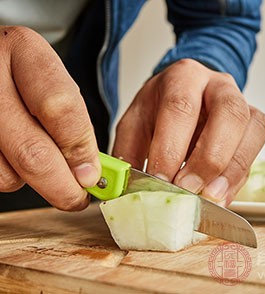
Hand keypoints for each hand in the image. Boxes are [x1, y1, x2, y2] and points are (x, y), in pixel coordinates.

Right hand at [0, 26, 99, 209]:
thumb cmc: (22, 73)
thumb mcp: (50, 80)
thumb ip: (71, 120)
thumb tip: (88, 173)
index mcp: (25, 51)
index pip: (60, 109)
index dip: (79, 150)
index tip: (92, 176)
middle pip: (31, 151)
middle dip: (62, 186)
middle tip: (76, 197)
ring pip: (6, 173)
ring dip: (30, 179)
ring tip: (37, 156)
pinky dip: (9, 175)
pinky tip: (13, 154)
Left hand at [113, 59, 264, 205]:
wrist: (186, 95)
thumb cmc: (160, 109)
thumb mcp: (135, 123)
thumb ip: (128, 153)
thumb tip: (127, 190)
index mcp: (183, 76)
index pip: (180, 107)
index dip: (171, 147)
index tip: (160, 180)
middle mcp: (219, 85)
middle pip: (228, 113)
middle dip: (208, 157)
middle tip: (188, 189)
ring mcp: (243, 102)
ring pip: (253, 129)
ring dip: (232, 169)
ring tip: (210, 196)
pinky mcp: (254, 124)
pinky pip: (256, 150)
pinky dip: (239, 177)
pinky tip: (220, 194)